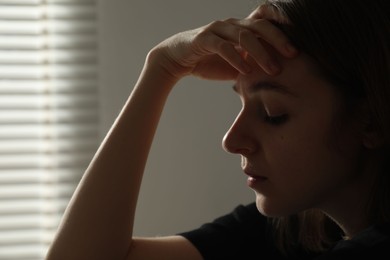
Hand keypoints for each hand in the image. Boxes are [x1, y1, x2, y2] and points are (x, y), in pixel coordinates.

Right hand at [148, 5, 296, 81]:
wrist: (177, 60)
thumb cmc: (209, 61)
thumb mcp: (235, 64)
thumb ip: (252, 65)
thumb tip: (275, 77)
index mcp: (241, 27)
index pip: (265, 18)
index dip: (282, 22)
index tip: (301, 36)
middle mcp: (231, 24)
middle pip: (260, 25)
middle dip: (279, 39)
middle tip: (294, 54)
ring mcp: (217, 29)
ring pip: (244, 35)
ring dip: (261, 52)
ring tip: (273, 69)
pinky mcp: (204, 39)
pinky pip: (223, 46)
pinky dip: (236, 58)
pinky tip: (246, 70)